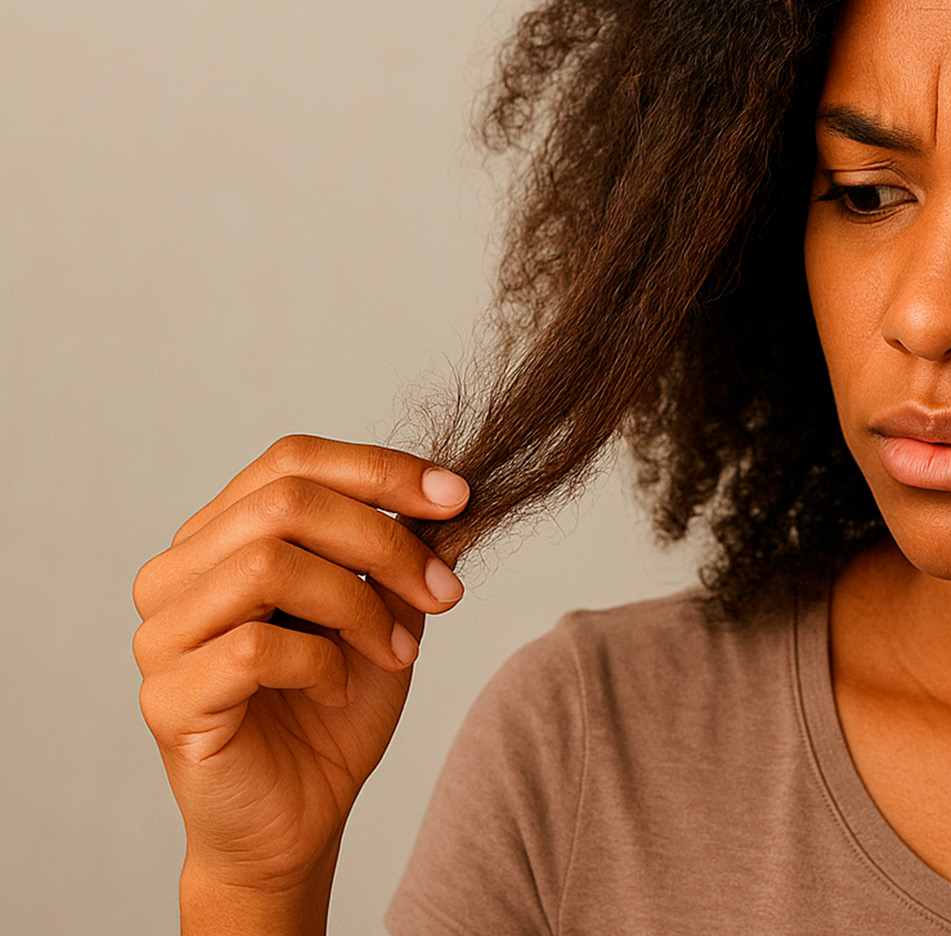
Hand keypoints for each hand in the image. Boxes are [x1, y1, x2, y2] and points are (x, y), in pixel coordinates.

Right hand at [132, 436, 467, 917]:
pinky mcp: (169, 698)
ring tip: (397, 652)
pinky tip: (341, 689)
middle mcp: (177, 574)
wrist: (300, 819)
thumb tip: (454, 495)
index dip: (379, 469)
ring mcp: (162, 635)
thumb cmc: (334, 711)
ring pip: (267, 564)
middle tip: (443, 596)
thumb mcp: (386, 614)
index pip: (291, 461)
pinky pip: (253, 647)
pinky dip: (321, 663)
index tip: (457, 497)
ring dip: (358, 604)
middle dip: (385, 541)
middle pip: (285, 503)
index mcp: (221, 537)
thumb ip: (405, 553)